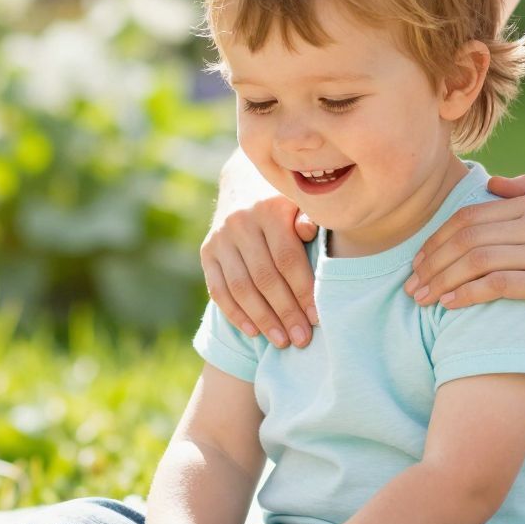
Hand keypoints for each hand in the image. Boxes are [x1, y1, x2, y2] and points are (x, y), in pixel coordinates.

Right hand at [201, 166, 319, 347]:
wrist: (245, 183)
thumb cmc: (288, 203)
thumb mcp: (303, 204)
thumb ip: (310, 217)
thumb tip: (309, 231)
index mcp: (270, 208)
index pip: (288, 259)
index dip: (303, 291)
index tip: (317, 318)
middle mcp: (241, 222)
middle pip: (265, 278)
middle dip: (285, 313)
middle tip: (302, 340)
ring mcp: (221, 237)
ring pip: (241, 288)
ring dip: (263, 319)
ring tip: (282, 341)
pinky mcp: (207, 251)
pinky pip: (219, 289)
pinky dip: (236, 314)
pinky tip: (254, 331)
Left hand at [402, 173, 524, 339]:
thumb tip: (494, 181)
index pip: (470, 215)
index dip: (437, 238)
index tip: (418, 263)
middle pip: (467, 236)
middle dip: (432, 262)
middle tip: (411, 285)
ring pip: (477, 259)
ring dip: (442, 281)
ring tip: (422, 299)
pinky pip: (497, 284)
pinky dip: (466, 294)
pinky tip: (449, 306)